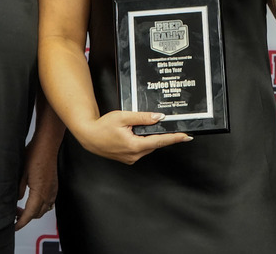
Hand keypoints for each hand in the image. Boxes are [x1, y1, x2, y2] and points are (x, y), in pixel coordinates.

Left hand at [15, 135, 57, 229]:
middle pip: (37, 214)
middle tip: (15, 214)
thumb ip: (19, 189)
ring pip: (44, 209)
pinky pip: (49, 201)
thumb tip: (17, 200)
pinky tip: (33, 200)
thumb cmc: (35, 154)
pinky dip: (41, 205)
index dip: (21, 223)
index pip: (30, 214)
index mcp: (39, 192)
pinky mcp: (54, 185)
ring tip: (22, 207)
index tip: (14, 226)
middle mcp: (48, 193)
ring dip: (33, 212)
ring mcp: (53, 189)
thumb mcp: (21, 173)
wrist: (47, 144)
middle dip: (26, 218)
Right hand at [76, 112, 191, 164]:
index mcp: (134, 145)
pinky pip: (141, 149)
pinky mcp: (127, 159)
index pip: (160, 140)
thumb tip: (158, 117)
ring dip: (150, 137)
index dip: (175, 138)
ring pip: (148, 146)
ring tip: (144, 127)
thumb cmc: (103, 127)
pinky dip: (143, 141)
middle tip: (168, 125)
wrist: (89, 137)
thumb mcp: (123, 117)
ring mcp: (130, 159)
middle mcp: (134, 155)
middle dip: (162, 135)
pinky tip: (137, 134)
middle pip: (155, 143)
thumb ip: (142, 117)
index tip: (187, 136)